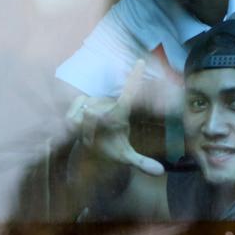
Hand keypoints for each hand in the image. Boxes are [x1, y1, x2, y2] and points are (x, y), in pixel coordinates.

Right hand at [68, 60, 163, 175]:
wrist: (89, 148)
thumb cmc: (109, 148)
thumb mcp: (125, 158)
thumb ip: (141, 163)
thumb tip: (160, 172)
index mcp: (122, 114)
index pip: (130, 94)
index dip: (134, 78)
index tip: (142, 62)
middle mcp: (109, 104)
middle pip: (96, 115)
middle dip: (91, 131)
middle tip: (92, 140)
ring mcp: (95, 101)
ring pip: (85, 114)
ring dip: (83, 129)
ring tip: (88, 134)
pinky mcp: (79, 101)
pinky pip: (73, 113)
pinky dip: (73, 123)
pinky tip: (79, 127)